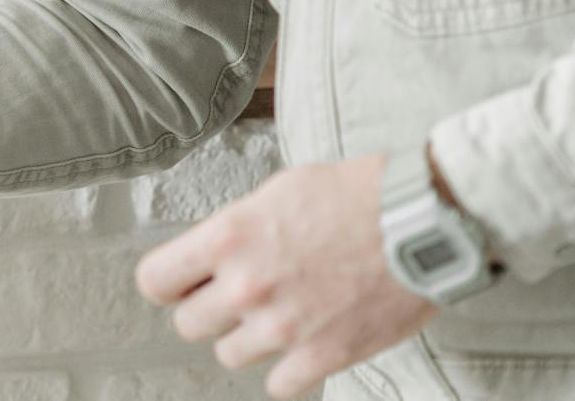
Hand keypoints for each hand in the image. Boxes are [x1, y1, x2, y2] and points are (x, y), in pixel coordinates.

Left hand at [135, 153, 437, 398]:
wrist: (420, 222)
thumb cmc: (353, 195)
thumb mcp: (276, 192)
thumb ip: (236, 230)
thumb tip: (213, 254)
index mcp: (227, 238)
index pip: (154, 280)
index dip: (168, 282)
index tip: (183, 281)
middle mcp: (246, 287)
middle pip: (188, 324)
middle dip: (208, 309)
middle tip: (239, 295)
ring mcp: (283, 327)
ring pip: (229, 354)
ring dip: (247, 338)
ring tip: (279, 313)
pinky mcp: (323, 356)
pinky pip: (278, 384)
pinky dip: (287, 369)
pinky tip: (303, 342)